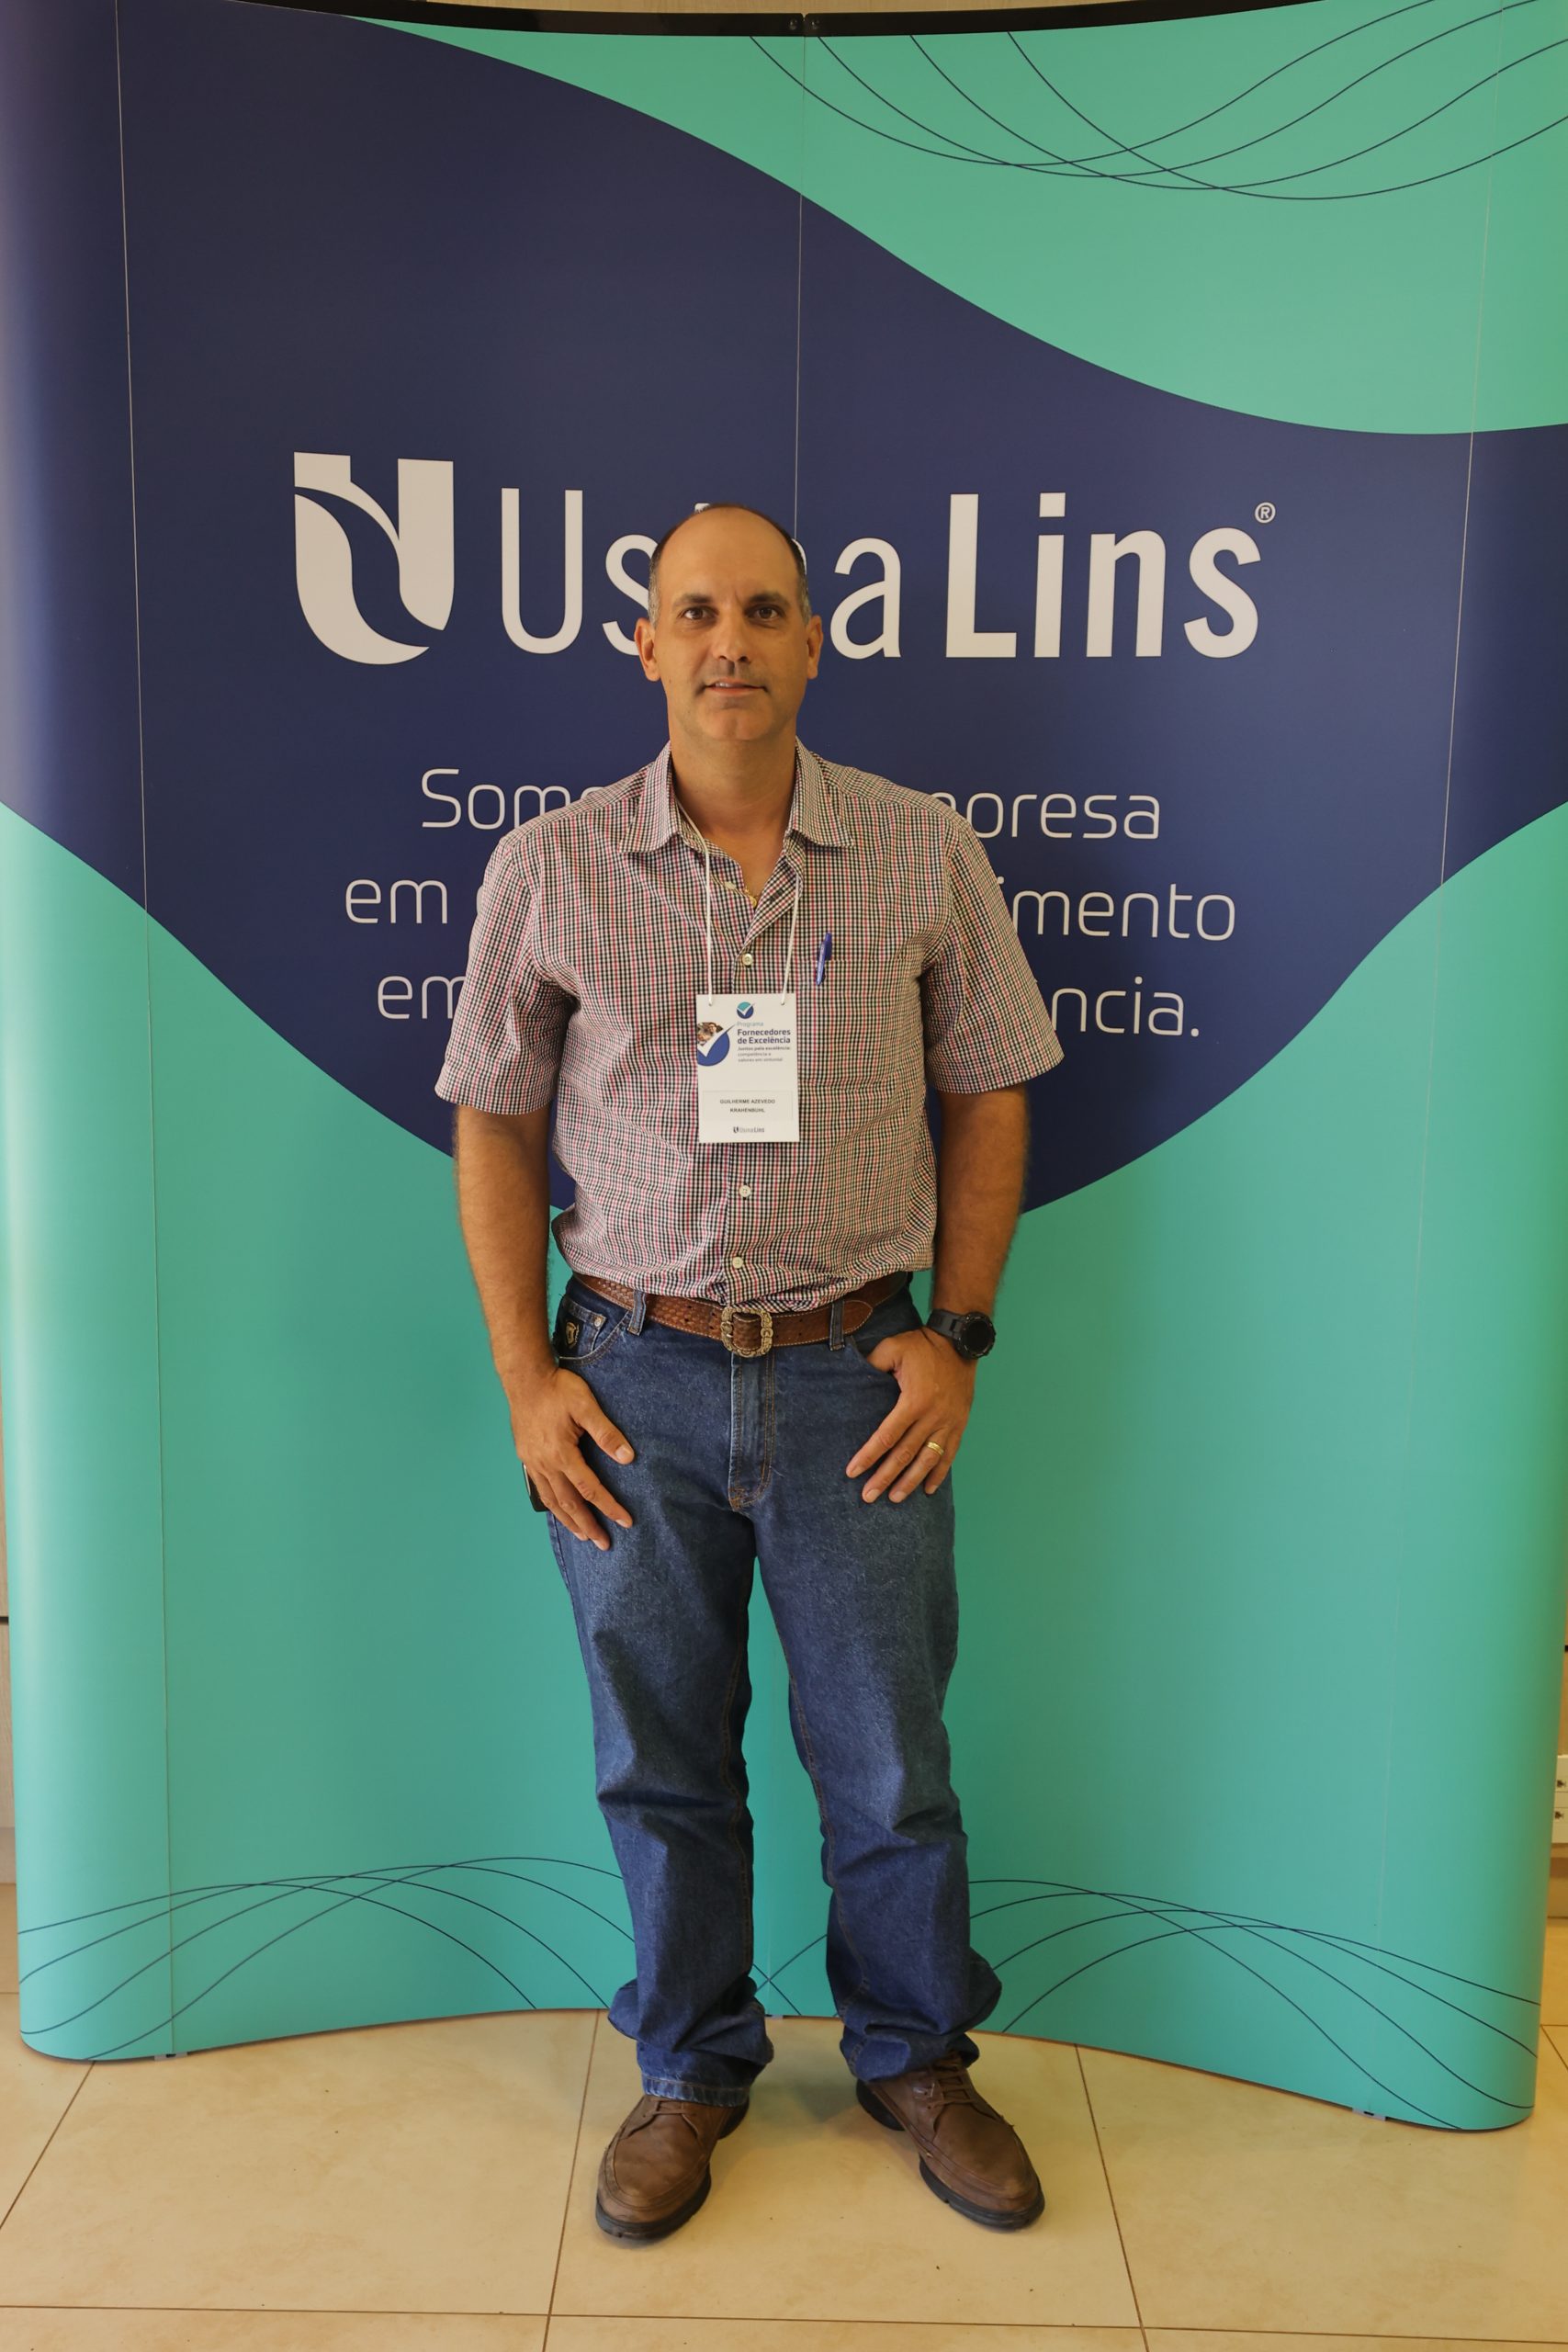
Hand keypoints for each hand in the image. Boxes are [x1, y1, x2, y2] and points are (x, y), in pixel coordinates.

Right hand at [511, 1367, 635, 1551]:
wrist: (525, 1379)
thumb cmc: (558, 1389)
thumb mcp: (586, 1405)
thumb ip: (606, 1433)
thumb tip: (628, 1458)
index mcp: (561, 1453)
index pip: (590, 1488)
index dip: (608, 1506)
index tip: (625, 1521)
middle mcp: (545, 1463)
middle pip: (569, 1502)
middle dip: (588, 1524)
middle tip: (604, 1544)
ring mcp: (532, 1462)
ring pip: (552, 1500)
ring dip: (569, 1520)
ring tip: (583, 1535)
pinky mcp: (526, 1458)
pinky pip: (540, 1489)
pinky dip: (553, 1505)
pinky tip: (560, 1510)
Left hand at [845, 1326, 976, 1502]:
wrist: (959, 1343)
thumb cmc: (922, 1346)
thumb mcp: (892, 1348)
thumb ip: (871, 1365)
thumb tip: (850, 1378)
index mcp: (913, 1400)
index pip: (886, 1436)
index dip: (868, 1456)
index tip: (853, 1472)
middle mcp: (932, 1417)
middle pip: (905, 1454)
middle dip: (885, 1477)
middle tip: (868, 1497)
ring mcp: (949, 1423)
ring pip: (927, 1460)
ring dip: (910, 1481)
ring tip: (895, 1498)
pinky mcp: (960, 1425)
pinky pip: (949, 1454)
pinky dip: (939, 1474)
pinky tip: (927, 1489)